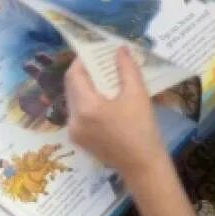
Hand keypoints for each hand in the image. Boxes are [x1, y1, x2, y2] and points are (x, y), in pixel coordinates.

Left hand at [65, 50, 167, 176]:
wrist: (143, 166)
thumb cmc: (142, 129)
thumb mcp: (137, 94)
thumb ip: (126, 68)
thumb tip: (119, 49)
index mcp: (85, 107)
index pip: (74, 75)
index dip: (82, 60)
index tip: (96, 52)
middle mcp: (73, 119)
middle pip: (72, 87)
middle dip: (85, 73)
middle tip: (102, 63)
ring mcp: (74, 132)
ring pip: (74, 100)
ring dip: (86, 87)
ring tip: (105, 80)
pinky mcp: (79, 140)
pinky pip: (78, 113)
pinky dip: (88, 102)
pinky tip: (104, 100)